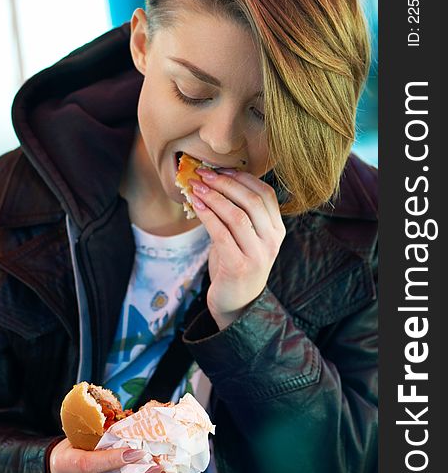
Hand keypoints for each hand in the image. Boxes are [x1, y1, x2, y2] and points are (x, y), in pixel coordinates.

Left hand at [189, 168, 285, 329]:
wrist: (237, 303)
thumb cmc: (237, 264)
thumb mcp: (245, 237)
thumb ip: (238, 212)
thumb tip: (214, 181)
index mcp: (277, 230)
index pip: (265, 194)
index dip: (241, 178)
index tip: (219, 169)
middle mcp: (272, 241)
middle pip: (251, 200)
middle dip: (225, 183)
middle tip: (203, 173)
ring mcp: (258, 255)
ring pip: (236, 215)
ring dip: (213, 197)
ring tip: (196, 186)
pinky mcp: (239, 267)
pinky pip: (221, 234)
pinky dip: (207, 215)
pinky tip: (196, 205)